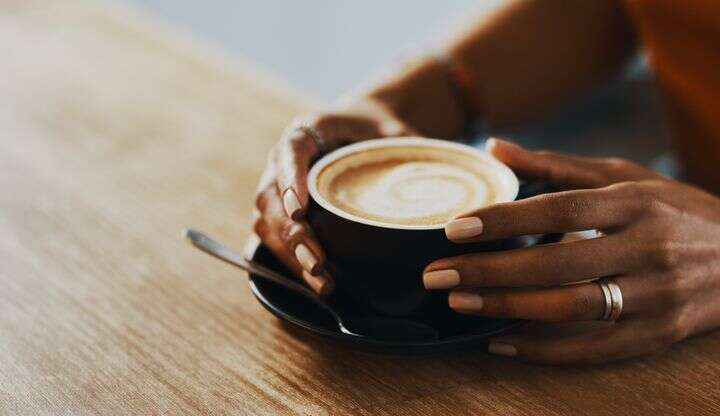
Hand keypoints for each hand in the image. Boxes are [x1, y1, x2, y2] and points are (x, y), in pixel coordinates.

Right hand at [253, 98, 417, 294]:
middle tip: (318, 263)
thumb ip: (412, 150)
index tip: (300, 209)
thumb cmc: (381, 131)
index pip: (290, 151)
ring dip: (289, 255)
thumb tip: (444, 181)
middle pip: (270, 197)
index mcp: (308, 131)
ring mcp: (279, 187)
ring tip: (321, 283)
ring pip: (267, 223)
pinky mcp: (284, 212)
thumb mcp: (399, 133)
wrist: (365, 130)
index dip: (289, 180)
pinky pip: (275, 238)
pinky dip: (292, 262)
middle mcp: (284, 159)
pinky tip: (316, 282)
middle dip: (291, 234)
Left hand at [424, 138, 719, 363]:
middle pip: (556, 264)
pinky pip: (594, 349)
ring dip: (508, 309)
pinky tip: (499, 343)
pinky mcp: (659, 334)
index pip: (559, 209)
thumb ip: (557, 166)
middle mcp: (647, 249)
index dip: (504, 219)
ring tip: (460, 303)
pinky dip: (543, 351)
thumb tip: (495, 148)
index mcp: (635, 203)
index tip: (453, 227)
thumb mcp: (625, 177)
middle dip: (490, 271)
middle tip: (437, 274)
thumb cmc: (673, 210)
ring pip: (571, 309)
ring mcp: (656, 297)